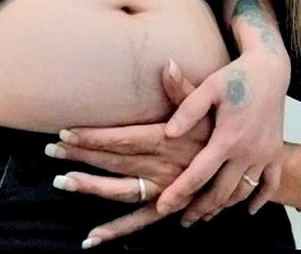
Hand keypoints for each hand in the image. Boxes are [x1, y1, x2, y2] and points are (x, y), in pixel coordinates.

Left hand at [46, 60, 208, 246]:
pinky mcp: (169, 206)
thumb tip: (167, 64)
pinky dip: (115, 231)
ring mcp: (164, 190)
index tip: (67, 131)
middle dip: (81, 155)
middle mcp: (163, 167)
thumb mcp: (208, 103)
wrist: (249, 160)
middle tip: (51, 151)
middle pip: (114, 162)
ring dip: (90, 187)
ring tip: (61, 182)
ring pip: (120, 191)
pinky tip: (91, 238)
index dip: (94, 136)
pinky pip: (138, 222)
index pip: (122, 138)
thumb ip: (182, 89)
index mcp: (167, 140)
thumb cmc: (225, 125)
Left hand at [158, 48, 286, 219]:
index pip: (199, 174)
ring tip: (207, 215)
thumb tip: (167, 133)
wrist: (271, 69)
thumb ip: (187, 109)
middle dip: (201, 208)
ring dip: (226, 206)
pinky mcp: (276, 152)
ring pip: (244, 192)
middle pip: (222, 191)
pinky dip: (261, 199)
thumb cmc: (236, 76)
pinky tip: (249, 209)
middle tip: (182, 220)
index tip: (162, 207)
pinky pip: (271, 184)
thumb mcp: (209, 86)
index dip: (180, 192)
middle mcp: (248, 152)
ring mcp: (265, 155)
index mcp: (228, 138)